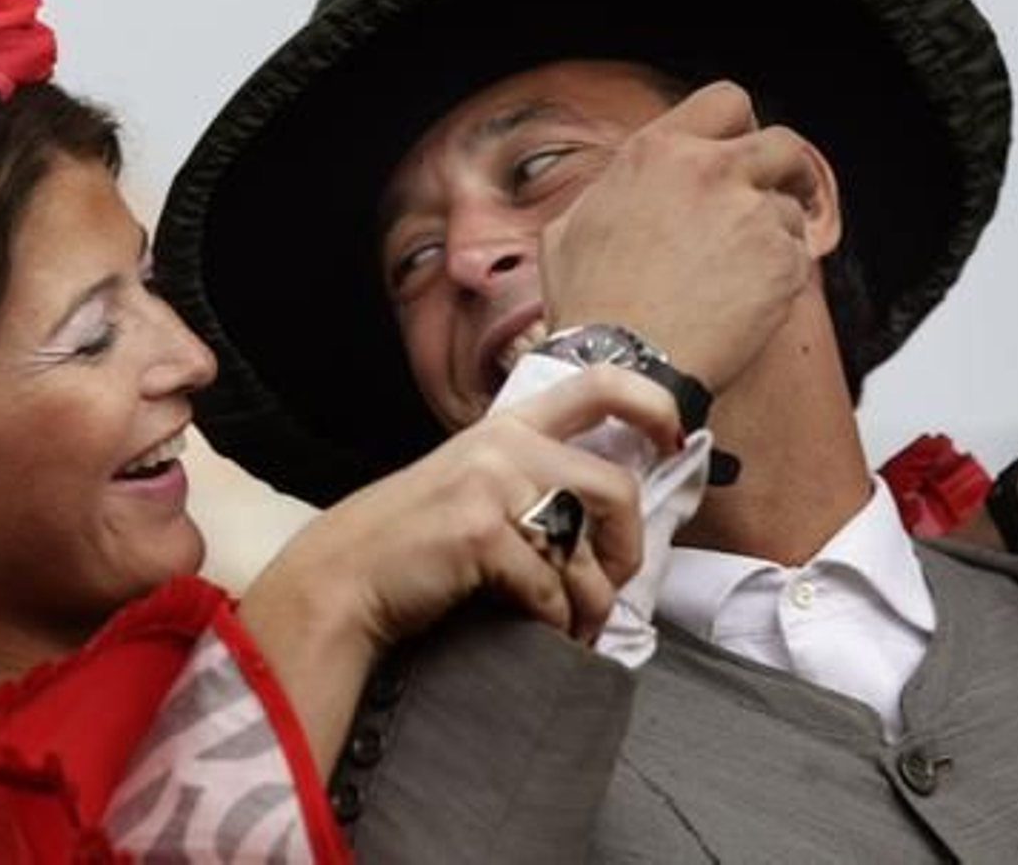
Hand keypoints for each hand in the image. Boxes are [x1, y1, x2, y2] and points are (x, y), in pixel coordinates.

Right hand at [277, 364, 679, 650]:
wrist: (342, 579)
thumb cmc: (412, 545)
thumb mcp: (473, 487)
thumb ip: (533, 484)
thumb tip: (607, 524)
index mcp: (507, 427)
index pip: (599, 385)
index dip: (651, 404)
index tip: (675, 436)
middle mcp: (504, 445)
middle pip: (614, 489)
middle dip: (627, 550)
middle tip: (612, 588)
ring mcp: (491, 484)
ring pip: (584, 550)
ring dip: (589, 603)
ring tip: (573, 626)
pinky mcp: (480, 532)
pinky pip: (550, 588)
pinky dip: (553, 622)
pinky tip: (539, 632)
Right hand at [540, 80, 826, 393]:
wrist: (624, 366)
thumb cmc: (590, 308)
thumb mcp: (569, 230)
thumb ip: (611, 194)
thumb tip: (624, 190)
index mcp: (657, 152)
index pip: (725, 101)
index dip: (741, 126)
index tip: (745, 151)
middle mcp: (711, 171)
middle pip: (783, 144)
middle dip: (786, 170)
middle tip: (779, 197)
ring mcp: (752, 215)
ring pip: (791, 211)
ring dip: (774, 238)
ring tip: (736, 281)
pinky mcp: (783, 263)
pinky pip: (799, 259)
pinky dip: (781, 281)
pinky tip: (744, 306)